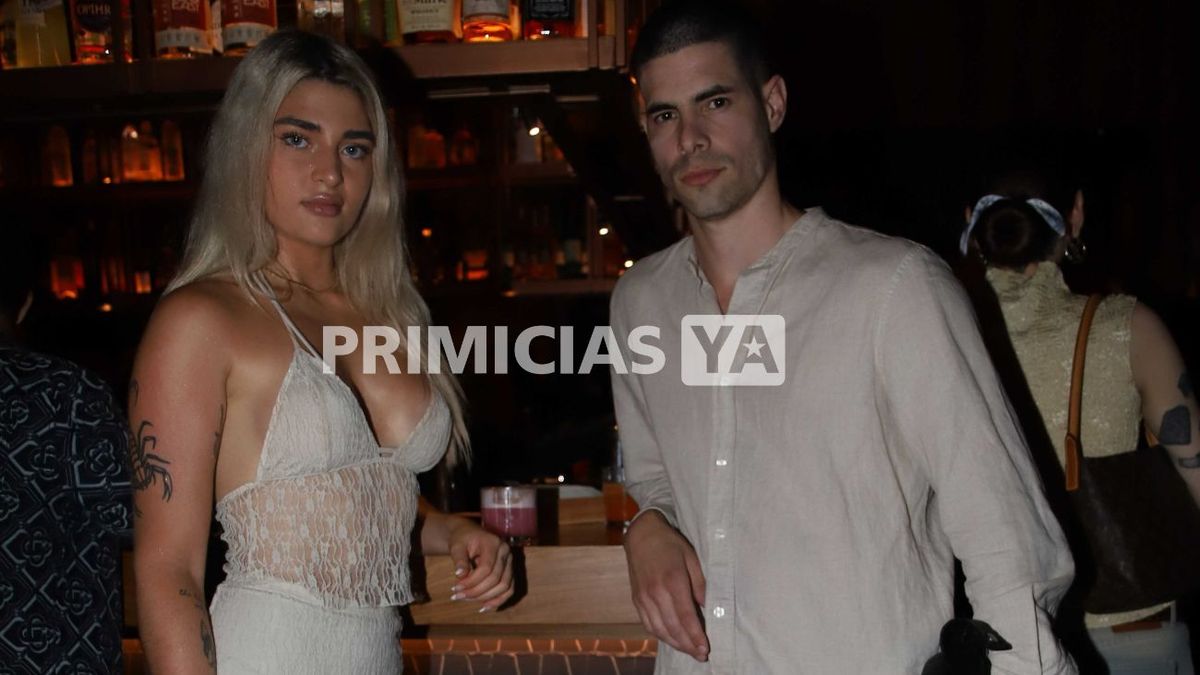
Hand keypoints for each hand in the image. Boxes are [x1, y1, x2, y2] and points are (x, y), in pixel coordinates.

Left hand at [446, 521, 514, 611]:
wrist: (470, 534)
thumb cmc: (463, 539)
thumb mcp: (457, 546)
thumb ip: (459, 560)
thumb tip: (460, 576)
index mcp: (494, 543)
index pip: (486, 568)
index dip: (471, 581)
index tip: (456, 588)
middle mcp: (506, 552)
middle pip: (496, 579)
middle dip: (476, 591)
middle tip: (458, 596)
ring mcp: (510, 562)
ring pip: (505, 586)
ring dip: (485, 598)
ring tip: (467, 600)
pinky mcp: (510, 572)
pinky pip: (508, 590)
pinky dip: (497, 600)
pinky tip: (483, 607)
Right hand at [624, 511, 708, 661]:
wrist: (641, 534)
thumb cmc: (670, 544)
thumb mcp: (691, 557)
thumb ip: (700, 584)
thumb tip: (706, 607)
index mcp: (672, 580)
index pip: (685, 615)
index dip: (695, 635)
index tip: (705, 648)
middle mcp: (655, 592)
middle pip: (673, 627)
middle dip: (688, 645)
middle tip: (701, 655)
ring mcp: (643, 597)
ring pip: (659, 629)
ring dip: (675, 644)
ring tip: (689, 651)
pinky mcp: (636, 599)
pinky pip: (648, 624)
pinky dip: (661, 635)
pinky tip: (672, 639)